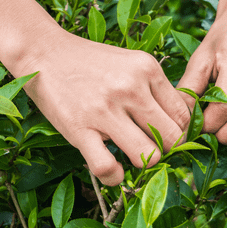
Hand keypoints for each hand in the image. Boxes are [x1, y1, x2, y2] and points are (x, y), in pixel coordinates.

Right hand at [14, 30, 189, 185]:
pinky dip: (114, 176)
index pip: (184, 114)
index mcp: (147, 69)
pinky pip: (108, 167)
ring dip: (143, 163)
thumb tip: (177, 123)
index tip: (166, 137)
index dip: (180, 132)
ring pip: (149, 156)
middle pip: (172, 138)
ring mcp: (105, 110)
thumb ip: (153, 88)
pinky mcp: (79, 129)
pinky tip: (110, 168)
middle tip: (149, 147)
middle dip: (165, 149)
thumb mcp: (129, 62)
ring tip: (129, 156)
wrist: (42, 51)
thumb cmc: (87, 61)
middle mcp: (130, 88)